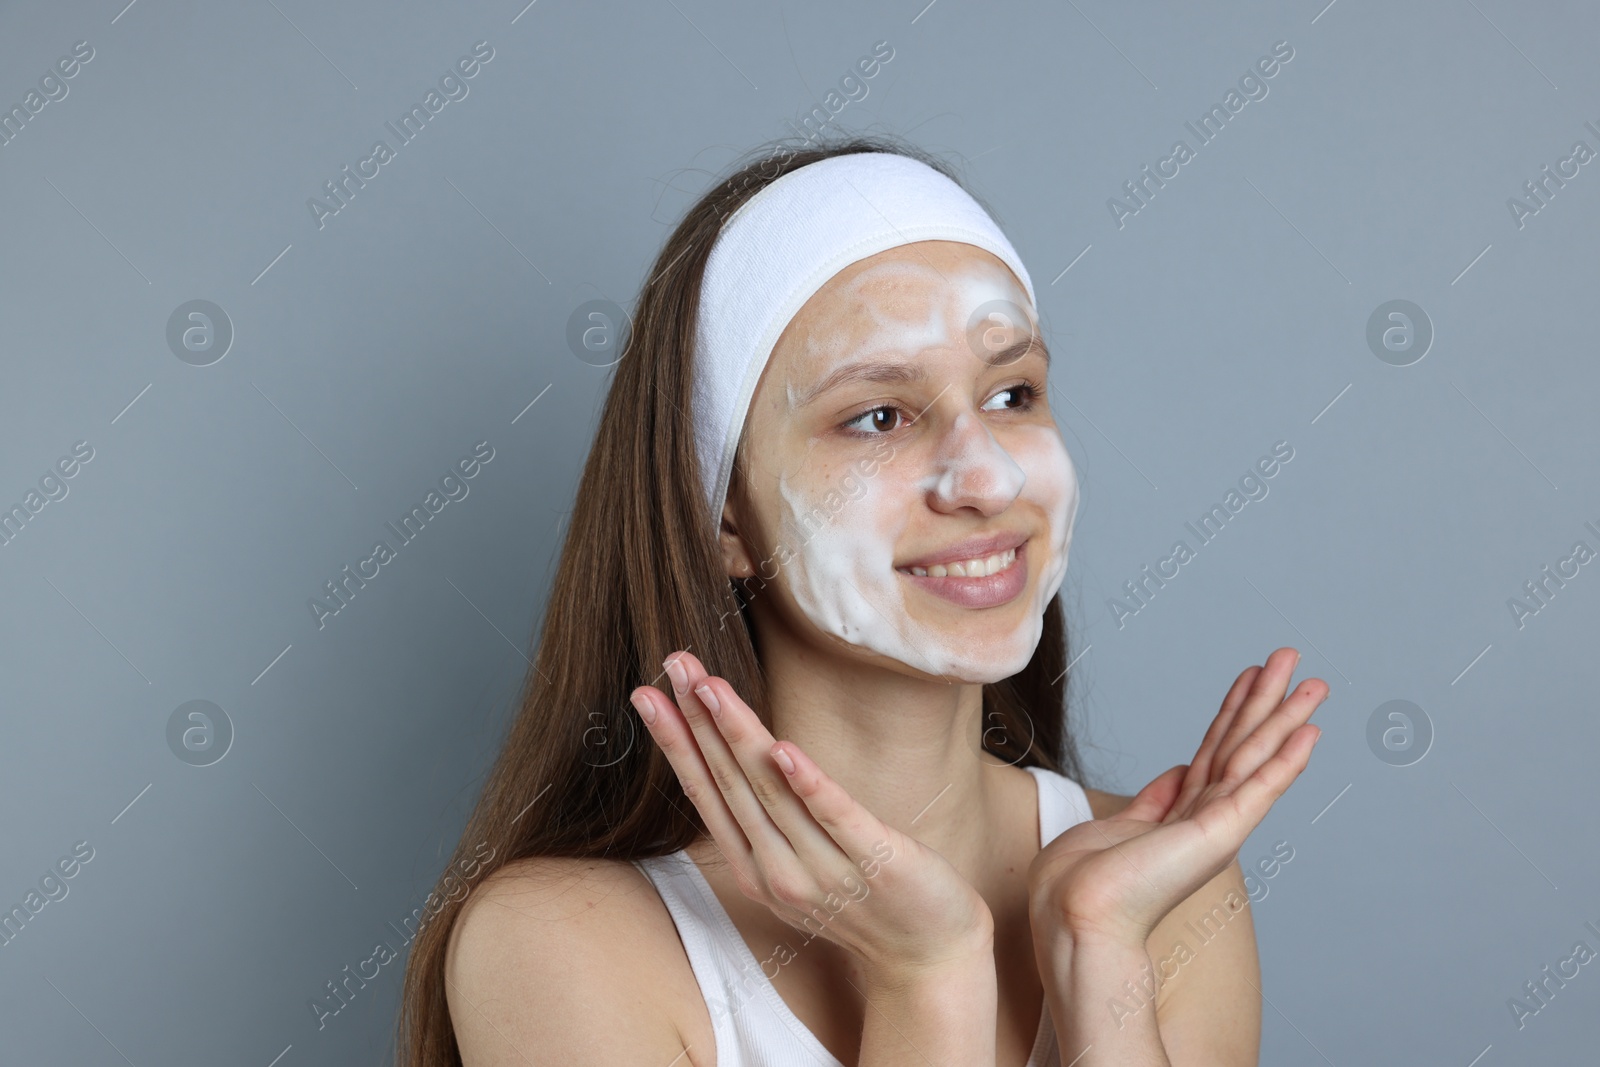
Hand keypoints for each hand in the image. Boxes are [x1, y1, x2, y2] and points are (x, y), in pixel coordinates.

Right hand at [631, 650, 993, 981]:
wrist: (928, 956)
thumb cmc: (864, 898)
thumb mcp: (799, 862)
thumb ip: (766, 819)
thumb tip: (733, 755)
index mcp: (756, 868)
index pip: (707, 793)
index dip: (677, 742)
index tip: (648, 694)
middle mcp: (779, 871)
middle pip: (730, 783)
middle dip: (697, 720)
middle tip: (674, 666)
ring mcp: (825, 868)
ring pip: (771, 792)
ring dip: (739, 734)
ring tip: (712, 688)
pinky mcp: (875, 861)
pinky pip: (835, 818)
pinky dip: (808, 785)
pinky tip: (784, 749)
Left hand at [1028, 647, 1325, 947]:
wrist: (1075, 914)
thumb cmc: (1082, 884)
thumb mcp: (1119, 826)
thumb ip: (1153, 802)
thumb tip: (1178, 772)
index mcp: (1181, 816)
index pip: (1215, 750)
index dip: (1234, 710)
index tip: (1251, 675)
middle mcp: (1205, 819)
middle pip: (1243, 745)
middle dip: (1268, 700)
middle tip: (1292, 658)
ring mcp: (1216, 827)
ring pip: (1256, 757)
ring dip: (1286, 716)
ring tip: (1315, 682)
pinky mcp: (1219, 834)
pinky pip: (1258, 788)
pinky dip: (1286, 761)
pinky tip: (1310, 732)